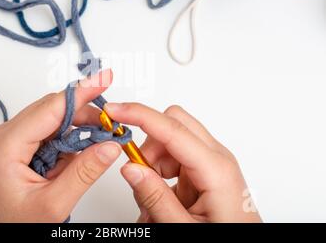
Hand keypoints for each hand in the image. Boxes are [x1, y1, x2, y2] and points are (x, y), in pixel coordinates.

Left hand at [0, 70, 121, 222]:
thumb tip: (109, 147)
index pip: (51, 108)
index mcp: (7, 146)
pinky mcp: (20, 148)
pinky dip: (70, 139)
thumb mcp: (52, 204)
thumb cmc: (11, 225)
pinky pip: (50, 133)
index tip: (103, 78)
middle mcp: (6, 137)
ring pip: (54, 119)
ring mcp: (12, 141)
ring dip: (79, 128)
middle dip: (85, 114)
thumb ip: (84, 173)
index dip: (81, 92)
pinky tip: (82, 152)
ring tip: (101, 141)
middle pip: (53, 110)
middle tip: (112, 125)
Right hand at [105, 103, 261, 222]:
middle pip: (173, 125)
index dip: (139, 115)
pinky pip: (173, 158)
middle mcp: (217, 159)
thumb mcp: (184, 229)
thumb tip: (130, 168)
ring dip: (152, 164)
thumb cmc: (226, 239)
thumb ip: (155, 199)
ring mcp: (211, 164)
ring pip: (169, 142)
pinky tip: (163, 199)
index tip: (115, 111)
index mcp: (217, 170)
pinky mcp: (204, 171)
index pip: (172, 130)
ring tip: (153, 200)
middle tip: (137, 174)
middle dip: (148, 145)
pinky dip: (159, 173)